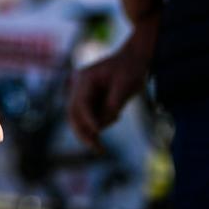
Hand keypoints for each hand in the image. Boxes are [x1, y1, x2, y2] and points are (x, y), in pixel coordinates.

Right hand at [67, 19, 157, 153]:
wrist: (135, 58)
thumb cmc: (131, 69)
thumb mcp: (125, 86)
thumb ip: (112, 106)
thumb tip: (99, 127)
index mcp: (84, 78)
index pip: (80, 104)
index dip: (88, 121)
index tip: (98, 134)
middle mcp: (78, 85)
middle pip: (73, 115)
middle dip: (84, 134)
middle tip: (99, 150)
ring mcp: (82, 92)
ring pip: (81, 118)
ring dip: (96, 126)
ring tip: (118, 114)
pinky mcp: (89, 98)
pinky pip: (90, 116)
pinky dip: (101, 120)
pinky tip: (116, 111)